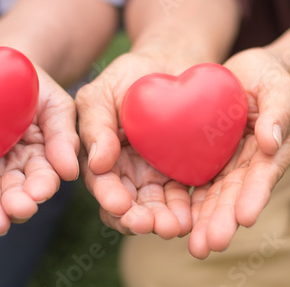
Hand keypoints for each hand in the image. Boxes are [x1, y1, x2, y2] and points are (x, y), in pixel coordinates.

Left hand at [0, 68, 79, 234]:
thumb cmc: (32, 85)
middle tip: (13, 211)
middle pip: (13, 193)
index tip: (38, 193)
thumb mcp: (55, 104)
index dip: (41, 186)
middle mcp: (12, 170)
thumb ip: (64, 136)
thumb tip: (71, 173)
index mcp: (39, 159)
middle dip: (14, 204)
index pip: (42, 177)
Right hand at [76, 53, 192, 237]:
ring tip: (175, 226)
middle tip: (150, 224)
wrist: (171, 63)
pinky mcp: (184, 173)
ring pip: (158, 206)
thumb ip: (94, 124)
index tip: (119, 205)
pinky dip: (189, 208)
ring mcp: (156, 175)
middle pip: (130, 204)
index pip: (102, 183)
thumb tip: (96, 164)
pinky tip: (194, 215)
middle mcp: (127, 173)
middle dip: (138, 218)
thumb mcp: (101, 93)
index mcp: (101, 157)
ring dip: (164, 220)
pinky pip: (187, 195)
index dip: (109, 196)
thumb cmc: (129, 76)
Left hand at [188, 48, 289, 257]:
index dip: (254, 196)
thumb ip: (278, 110)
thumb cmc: (267, 75)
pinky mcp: (212, 159)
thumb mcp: (277, 84)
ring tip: (195, 246)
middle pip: (238, 194)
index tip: (243, 218)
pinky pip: (201, 182)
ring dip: (207, 220)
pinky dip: (193, 203)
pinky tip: (180, 221)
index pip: (264, 175)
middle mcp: (254, 162)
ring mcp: (233, 163)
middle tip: (208, 245)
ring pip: (219, 195)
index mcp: (276, 147)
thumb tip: (272, 144)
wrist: (245, 72)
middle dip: (224, 220)